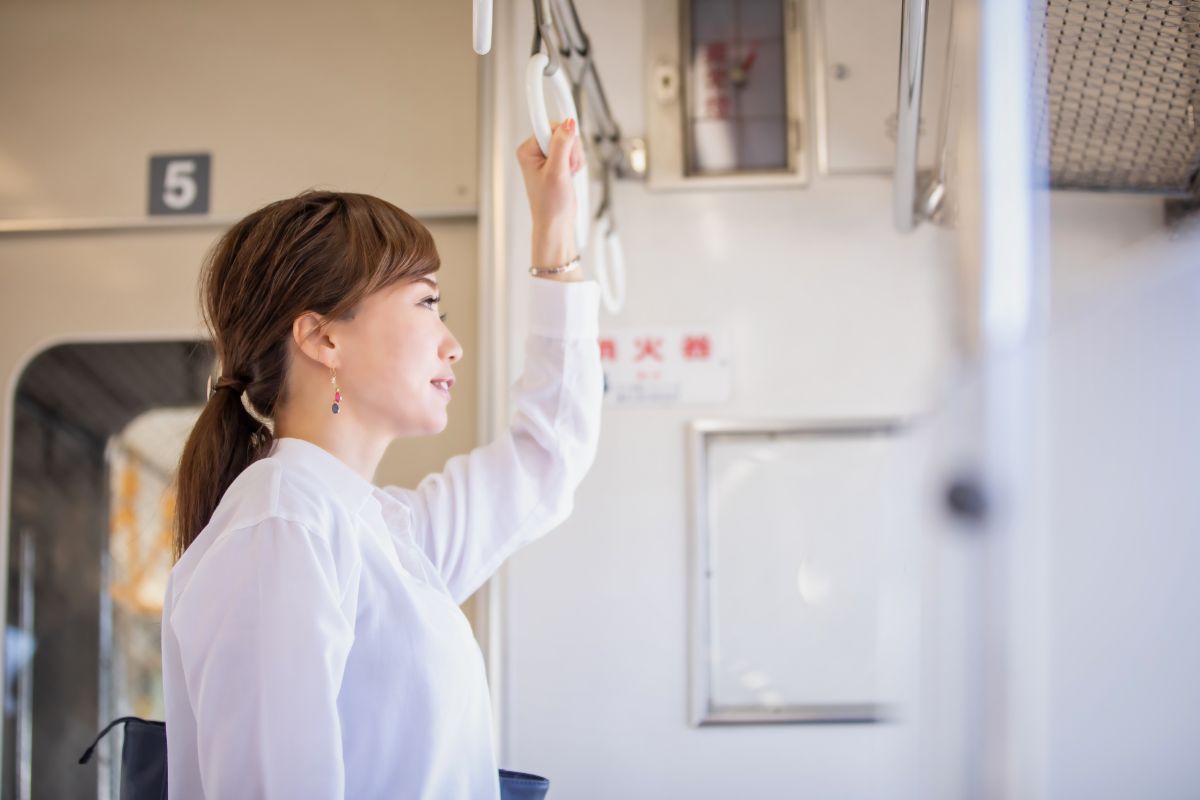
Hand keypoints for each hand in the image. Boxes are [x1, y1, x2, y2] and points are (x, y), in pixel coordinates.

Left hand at [516, 118, 584, 266]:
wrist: (555, 224)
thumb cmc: (550, 205)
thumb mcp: (557, 174)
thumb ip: (562, 146)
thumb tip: (568, 124)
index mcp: (527, 151)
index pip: (545, 125)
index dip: (555, 120)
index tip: (548, 78)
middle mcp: (535, 150)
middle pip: (561, 130)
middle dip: (571, 148)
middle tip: (568, 167)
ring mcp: (546, 155)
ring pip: (570, 140)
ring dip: (575, 156)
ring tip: (569, 174)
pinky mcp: (557, 160)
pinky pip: (573, 149)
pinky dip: (577, 160)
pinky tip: (571, 173)